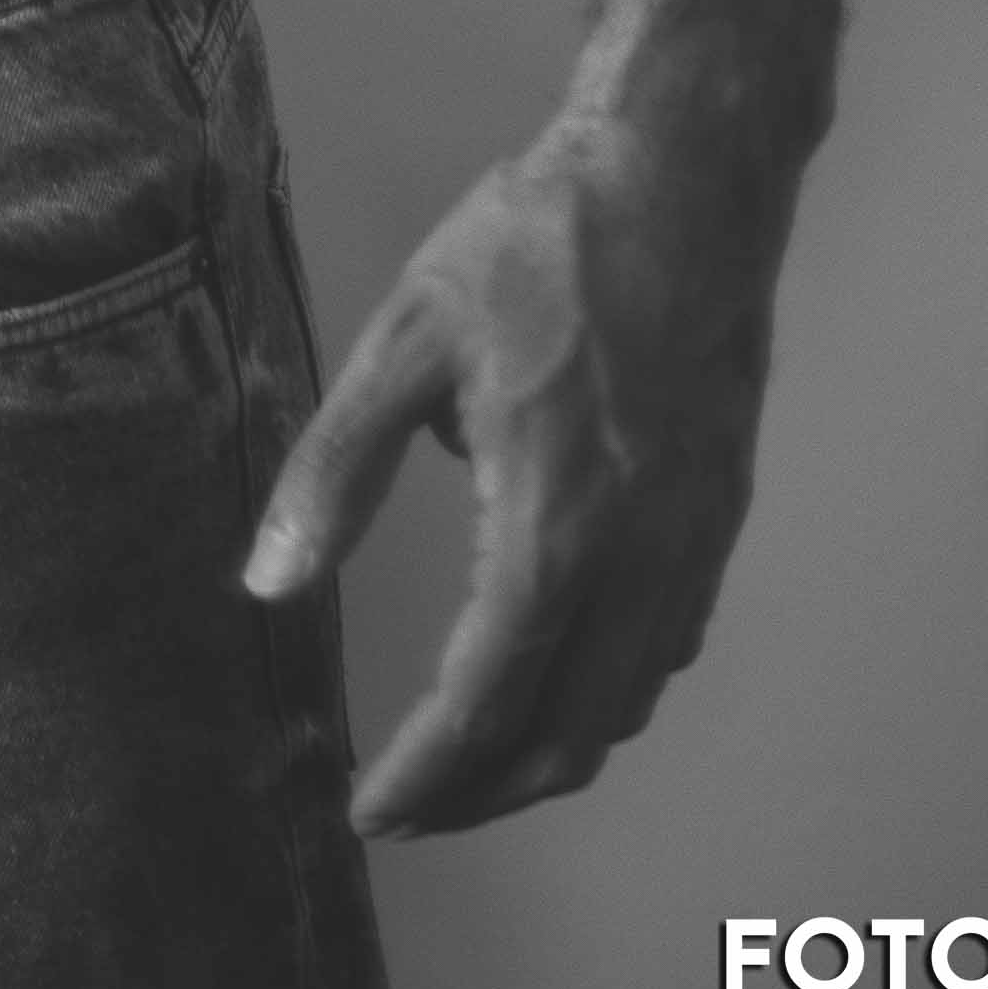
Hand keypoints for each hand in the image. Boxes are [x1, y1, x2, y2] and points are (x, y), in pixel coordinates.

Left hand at [239, 109, 779, 833]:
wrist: (685, 174)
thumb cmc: (537, 244)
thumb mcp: (406, 337)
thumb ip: (335, 470)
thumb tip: (266, 584)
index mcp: (552, 525)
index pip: (483, 702)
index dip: (424, 778)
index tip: (368, 814)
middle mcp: (638, 559)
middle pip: (565, 737)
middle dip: (481, 796)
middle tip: (409, 810)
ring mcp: (693, 543)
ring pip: (626, 704)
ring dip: (548, 755)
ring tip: (471, 762)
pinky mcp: (721, 514)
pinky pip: (666, 648)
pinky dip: (608, 694)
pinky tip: (560, 675)